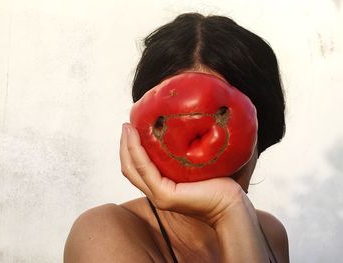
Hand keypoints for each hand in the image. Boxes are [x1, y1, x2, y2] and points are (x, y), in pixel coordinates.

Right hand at [120, 123, 247, 227]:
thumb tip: (197, 121)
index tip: (133, 128)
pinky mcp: (165, 195)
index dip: (132, 149)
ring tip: (127, 126)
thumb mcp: (202, 163)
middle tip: (127, 124)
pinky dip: (136, 150)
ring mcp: (159, 196)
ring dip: (127, 145)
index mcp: (163, 186)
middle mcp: (157, 192)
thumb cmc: (224, 183)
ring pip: (132, 168)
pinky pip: (145, 168)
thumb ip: (194, 149)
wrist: (233, 205)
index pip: (139, 168)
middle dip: (125, 145)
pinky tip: (135, 135)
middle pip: (130, 168)